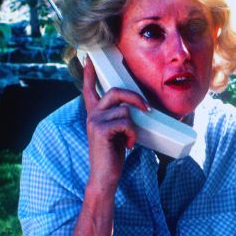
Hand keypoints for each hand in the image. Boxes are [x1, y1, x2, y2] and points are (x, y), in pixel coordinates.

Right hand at [80, 58, 148, 193]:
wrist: (104, 176)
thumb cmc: (112, 154)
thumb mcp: (116, 132)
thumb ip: (120, 118)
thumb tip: (139, 108)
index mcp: (94, 114)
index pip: (90, 89)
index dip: (90, 74)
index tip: (89, 58)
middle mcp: (92, 115)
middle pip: (115, 92)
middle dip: (135, 98)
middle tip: (147, 109)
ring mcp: (95, 121)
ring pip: (125, 111)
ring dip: (133, 127)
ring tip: (129, 140)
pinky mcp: (100, 129)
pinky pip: (126, 122)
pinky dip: (132, 134)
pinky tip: (128, 145)